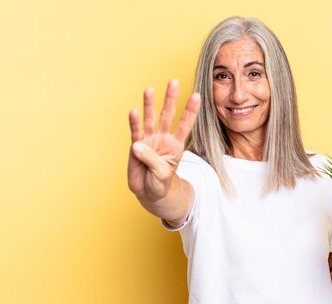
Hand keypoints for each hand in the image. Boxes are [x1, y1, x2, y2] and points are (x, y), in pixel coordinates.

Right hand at [127, 79, 200, 202]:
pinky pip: (135, 132)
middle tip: (174, 81)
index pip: (185, 125)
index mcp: (176, 145)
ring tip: (150, 89)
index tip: (197, 95)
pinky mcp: (136, 147)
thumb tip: (137, 145)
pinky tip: (133, 110)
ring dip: (150, 104)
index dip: (190, 111)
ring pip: (150, 119)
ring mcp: (150, 141)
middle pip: (168, 115)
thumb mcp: (162, 175)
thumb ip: (152, 160)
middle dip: (171, 98)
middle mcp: (163, 139)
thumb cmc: (160, 183)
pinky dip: (134, 122)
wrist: (149, 193)